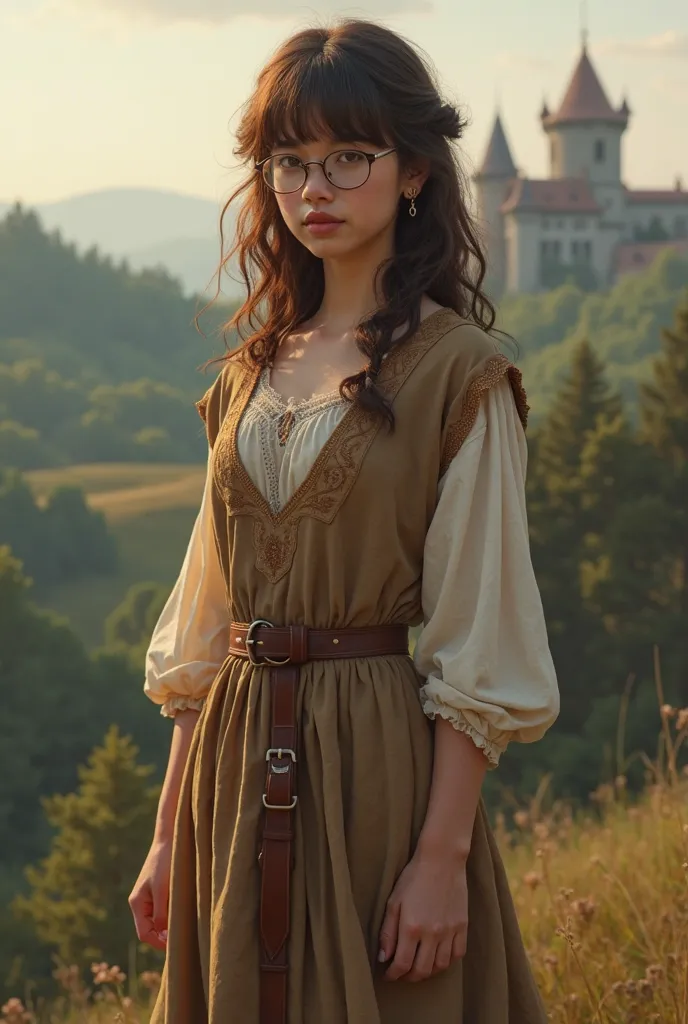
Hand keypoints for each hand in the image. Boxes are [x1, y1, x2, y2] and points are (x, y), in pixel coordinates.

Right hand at [128, 838, 172, 951]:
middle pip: (149, 931)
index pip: (144, 934)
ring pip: (156, 923)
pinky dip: (170, 918)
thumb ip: (161, 913)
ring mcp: (148, 898)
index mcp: (137, 903)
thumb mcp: (163, 889)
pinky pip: (162, 912)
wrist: (170, 839)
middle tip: (183, 940)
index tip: (176, 945)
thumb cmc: (165, 862)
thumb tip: (163, 936)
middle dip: (164, 938)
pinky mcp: (157, 893)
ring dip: (168, 927)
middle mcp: (140, 903)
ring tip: (185, 929)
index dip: (159, 943)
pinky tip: (183, 916)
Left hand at [378, 850, 467, 981]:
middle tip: (402, 973)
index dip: (393, 974)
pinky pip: (457, 954)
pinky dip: (447, 961)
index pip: (402, 964)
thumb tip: (383, 957)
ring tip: (419, 966)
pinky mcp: (463, 926)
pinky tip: (438, 957)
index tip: (388, 974)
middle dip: (408, 977)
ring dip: (428, 972)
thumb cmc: (413, 877)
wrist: (442, 860)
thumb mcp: (394, 902)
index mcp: (411, 928)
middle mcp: (432, 934)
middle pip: (421, 970)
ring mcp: (450, 931)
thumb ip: (387, 932)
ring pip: (440, 966)